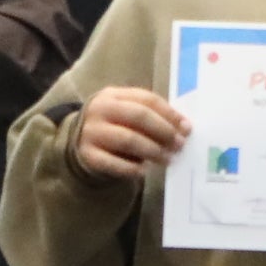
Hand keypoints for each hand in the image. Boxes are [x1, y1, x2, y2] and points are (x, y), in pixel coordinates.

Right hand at [73, 86, 189, 181]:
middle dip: (164, 131)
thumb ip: (151, 116)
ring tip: (167, 159)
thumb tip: (183, 128)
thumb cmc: (114, 126)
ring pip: (128, 139)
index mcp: (113, 95)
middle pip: (139, 116)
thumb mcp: (127, 113)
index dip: (170, 113)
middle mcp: (100, 110)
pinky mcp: (87, 155)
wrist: (79, 143)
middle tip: (179, 144)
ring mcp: (91, 132)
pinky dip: (132, 168)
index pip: (147, 99)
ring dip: (153, 150)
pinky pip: (114, 163)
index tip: (186, 127)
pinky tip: (145, 170)